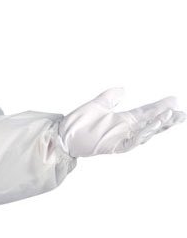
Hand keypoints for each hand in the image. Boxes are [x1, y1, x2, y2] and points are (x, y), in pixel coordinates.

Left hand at [57, 88, 184, 156]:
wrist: (63, 134)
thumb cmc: (78, 122)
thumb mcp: (98, 104)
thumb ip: (111, 97)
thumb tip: (122, 89)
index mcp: (124, 120)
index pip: (147, 113)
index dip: (161, 108)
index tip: (174, 101)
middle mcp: (126, 130)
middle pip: (152, 125)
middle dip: (167, 121)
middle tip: (182, 115)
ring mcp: (121, 139)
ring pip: (145, 134)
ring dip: (158, 126)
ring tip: (169, 116)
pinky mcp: (114, 147)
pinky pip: (132, 143)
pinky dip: (142, 135)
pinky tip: (151, 127)